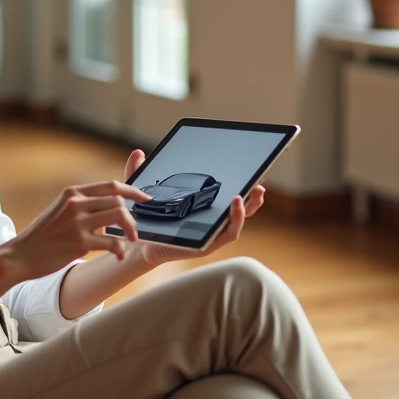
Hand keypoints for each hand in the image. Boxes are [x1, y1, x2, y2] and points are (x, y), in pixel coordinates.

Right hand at [2, 179, 151, 280]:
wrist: (22, 254)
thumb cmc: (43, 235)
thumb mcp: (60, 209)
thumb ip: (82, 204)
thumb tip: (109, 205)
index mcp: (72, 192)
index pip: (111, 185)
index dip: (133, 190)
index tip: (145, 198)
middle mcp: (76, 203)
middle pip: (118, 200)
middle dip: (132, 215)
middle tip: (133, 229)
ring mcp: (77, 222)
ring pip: (119, 216)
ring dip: (130, 229)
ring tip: (129, 240)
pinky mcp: (79, 243)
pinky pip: (112, 242)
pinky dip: (120, 249)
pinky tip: (118, 255)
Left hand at [122, 149, 265, 266]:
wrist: (137, 245)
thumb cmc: (144, 220)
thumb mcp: (141, 192)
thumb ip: (139, 172)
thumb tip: (138, 152)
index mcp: (201, 206)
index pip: (225, 192)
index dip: (240, 181)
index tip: (251, 167)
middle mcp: (210, 219)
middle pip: (240, 206)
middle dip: (254, 193)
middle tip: (261, 180)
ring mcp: (211, 232)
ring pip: (238, 220)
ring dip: (248, 206)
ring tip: (253, 191)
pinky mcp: (208, 244)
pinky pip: (228, 233)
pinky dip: (235, 220)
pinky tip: (234, 206)